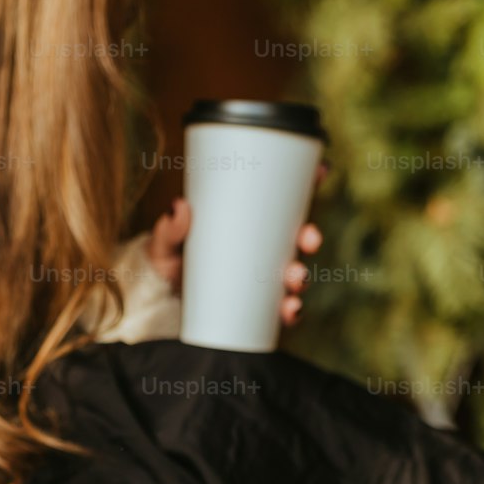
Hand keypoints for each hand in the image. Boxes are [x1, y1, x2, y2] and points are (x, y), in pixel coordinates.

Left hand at [147, 194, 324, 326]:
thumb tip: (178, 206)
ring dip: (302, 276)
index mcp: (249, 222)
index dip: (309, 183)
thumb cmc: (169, 261)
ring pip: (295, 273)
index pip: (285, 200)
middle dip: (310, 237)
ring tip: (294, 280)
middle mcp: (262, 248)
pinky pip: (283, 310)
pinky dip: (293, 311)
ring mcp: (262, 277)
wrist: (162, 300)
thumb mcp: (166, 242)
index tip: (321, 171)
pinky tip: (292, 310)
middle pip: (298, 238)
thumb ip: (170, 228)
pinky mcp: (258, 307)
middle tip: (308, 240)